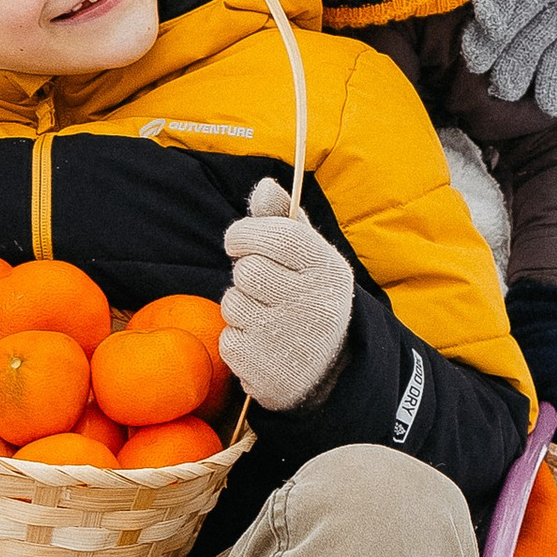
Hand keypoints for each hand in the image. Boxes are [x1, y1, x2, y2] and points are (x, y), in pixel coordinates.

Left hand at [220, 178, 355, 411]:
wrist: (328, 371)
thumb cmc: (310, 298)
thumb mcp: (310, 258)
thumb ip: (284, 221)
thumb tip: (263, 186)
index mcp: (327, 269)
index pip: (275, 236)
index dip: (245, 234)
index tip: (238, 242)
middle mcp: (315, 303)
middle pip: (247, 271)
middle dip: (244, 275)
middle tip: (262, 286)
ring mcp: (291, 340)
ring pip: (233, 304)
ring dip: (240, 308)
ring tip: (266, 317)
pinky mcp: (268, 371)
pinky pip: (228, 339)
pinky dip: (237, 340)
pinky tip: (262, 344)